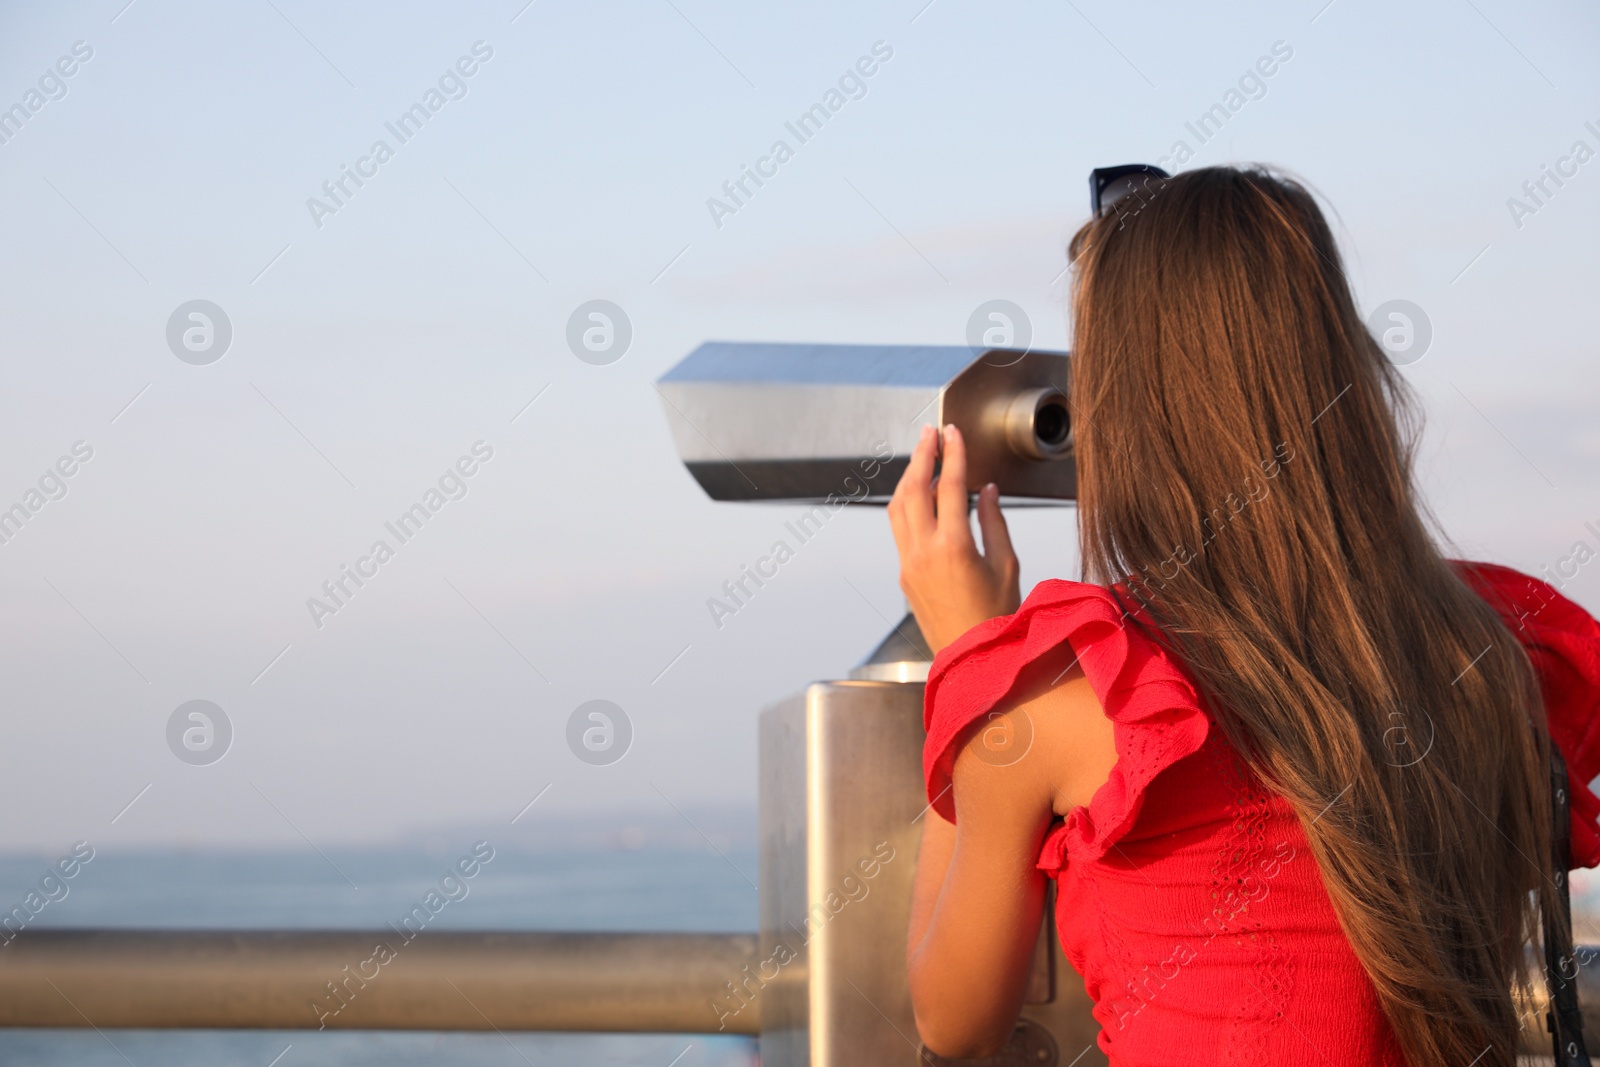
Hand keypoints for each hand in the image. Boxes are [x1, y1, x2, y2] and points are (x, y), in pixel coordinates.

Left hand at [888, 423, 1020, 653]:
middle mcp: (923, 552)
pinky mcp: (904, 574)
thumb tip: (986, 490)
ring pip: (899, 507)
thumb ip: (993, 522)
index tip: (953, 433)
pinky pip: (899, 528)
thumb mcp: (1006, 565)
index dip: (953, 454)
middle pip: (914, 489)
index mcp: (953, 548)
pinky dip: (907, 503)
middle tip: (930, 432)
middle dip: (922, 455)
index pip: (949, 487)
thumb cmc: (997, 618)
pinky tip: (920, 494)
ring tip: (923, 456)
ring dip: (909, 477)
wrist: (973, 659)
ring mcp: (909, 563)